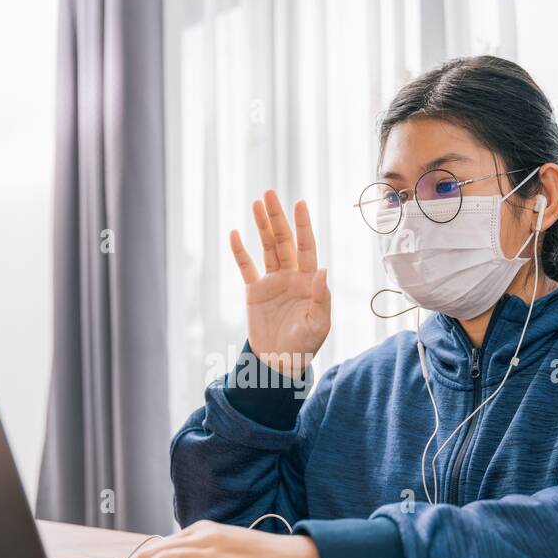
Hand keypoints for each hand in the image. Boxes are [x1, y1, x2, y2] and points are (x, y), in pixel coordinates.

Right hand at [230, 191, 330, 376]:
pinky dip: (240, 251)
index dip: (303, 225)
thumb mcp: (317, 325)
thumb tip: (322, 270)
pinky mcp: (254, 291)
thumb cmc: (305, 346)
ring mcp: (272, 282)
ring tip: (256, 203)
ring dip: (262, 226)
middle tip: (270, 194)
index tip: (299, 203)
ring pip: (267, 248)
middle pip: (284, 240)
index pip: (306, 247)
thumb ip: (321, 298)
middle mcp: (291, 276)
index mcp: (309, 281)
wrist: (280, 363)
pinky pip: (246, 267)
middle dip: (277, 217)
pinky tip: (235, 233)